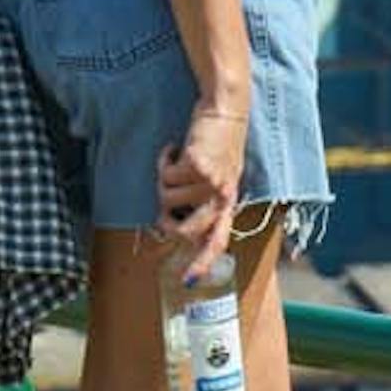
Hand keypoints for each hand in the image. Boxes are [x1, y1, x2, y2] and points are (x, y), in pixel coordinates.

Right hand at [159, 88, 250, 286]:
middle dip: (166, 222)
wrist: (225, 109)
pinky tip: (175, 147)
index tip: (187, 281)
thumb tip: (174, 225)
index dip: (202, 261)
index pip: (218, 238)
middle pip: (185, 230)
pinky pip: (164, 175)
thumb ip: (204, 198)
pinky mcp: (197, 165)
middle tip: (161, 210)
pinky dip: (163, 159)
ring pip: (166, 198)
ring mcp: (210, 181)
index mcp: (228, 200)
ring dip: (164, 178)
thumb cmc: (217, 143)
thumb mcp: (218, 174)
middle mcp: (222, 195)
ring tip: (177, 160)